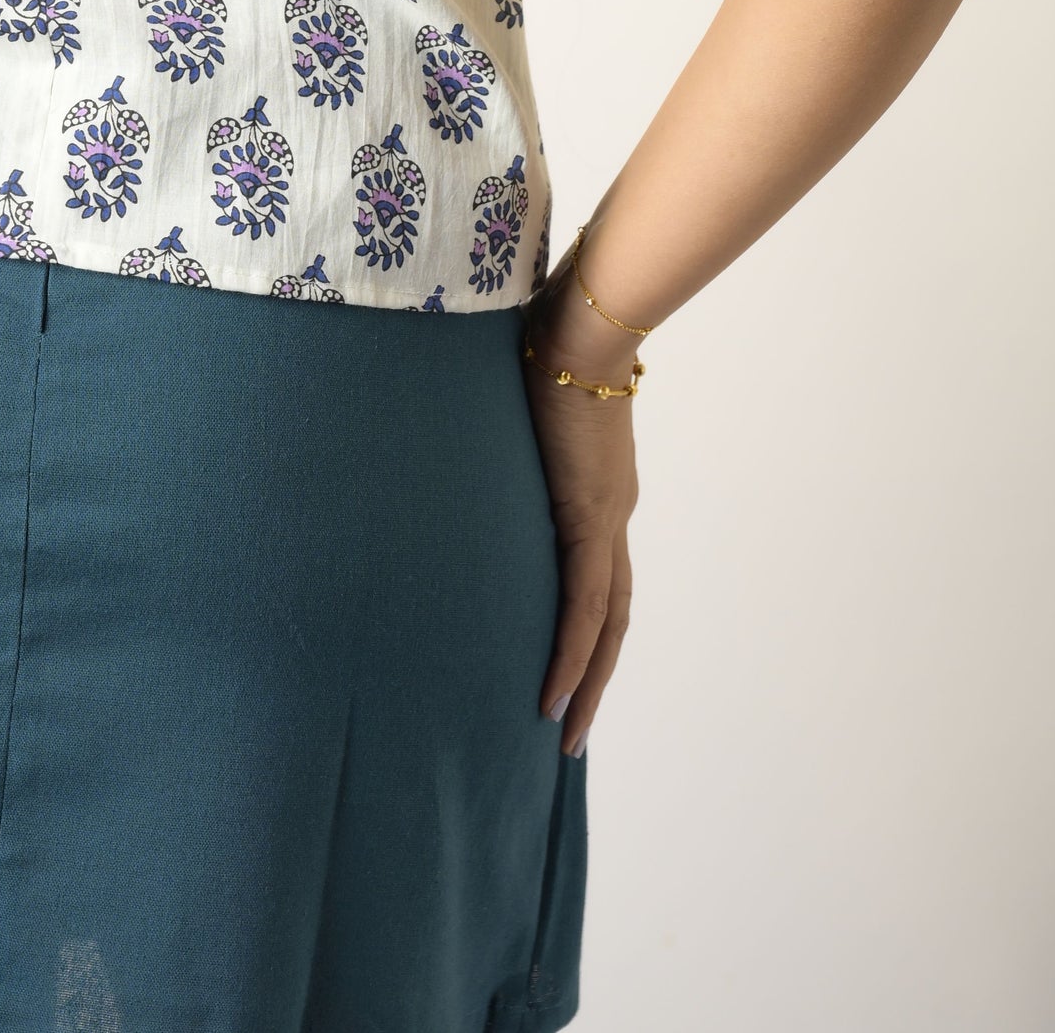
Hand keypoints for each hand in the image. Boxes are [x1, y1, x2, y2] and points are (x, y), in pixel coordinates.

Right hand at [522, 270, 641, 759]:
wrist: (577, 322)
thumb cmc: (541, 342)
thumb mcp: (512, 408)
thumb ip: (493, 435)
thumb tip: (441, 435)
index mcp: (595, 491)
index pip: (597, 576)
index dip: (583, 627)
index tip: (562, 667)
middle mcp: (610, 514)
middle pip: (612, 617)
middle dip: (593, 676)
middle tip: (568, 730)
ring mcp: (607, 518)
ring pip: (607, 625)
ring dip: (587, 682)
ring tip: (562, 732)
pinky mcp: (591, 517)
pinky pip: (586, 607)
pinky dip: (572, 655)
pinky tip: (552, 696)